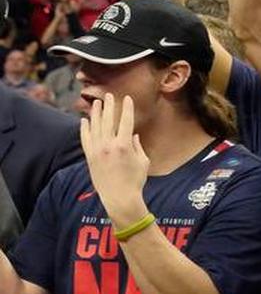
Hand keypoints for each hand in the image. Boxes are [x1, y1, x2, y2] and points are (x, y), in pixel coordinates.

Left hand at [81, 93, 149, 226]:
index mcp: (125, 145)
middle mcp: (109, 145)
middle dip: (109, 106)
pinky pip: (85, 139)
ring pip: (95, 127)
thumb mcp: (143, 161)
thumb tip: (134, 136)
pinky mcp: (90, 157)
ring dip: (95, 113)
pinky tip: (84, 120)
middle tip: (109, 96)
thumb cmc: (135, 180)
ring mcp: (97, 150)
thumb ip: (138, 146)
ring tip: (96, 103)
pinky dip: (84, 128)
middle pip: (108, 120)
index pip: (126, 121)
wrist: (119, 197)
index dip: (126, 108)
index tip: (126, 98)